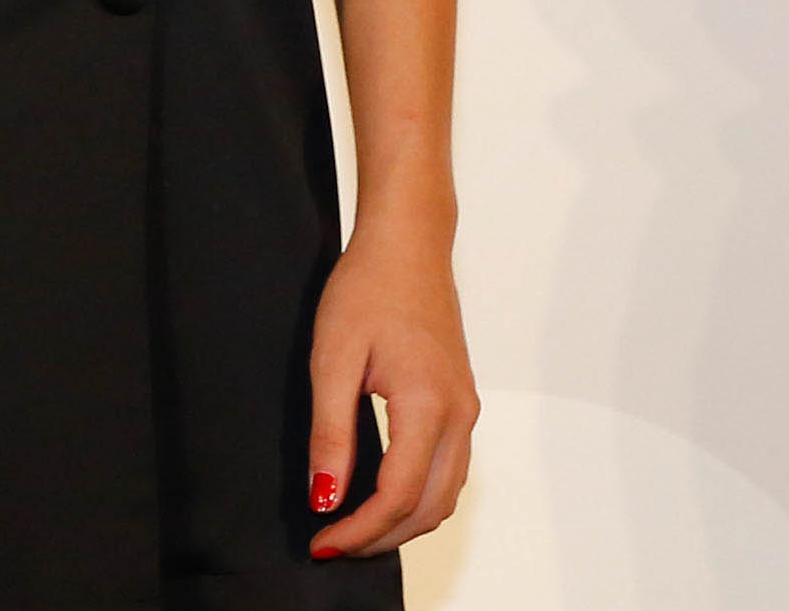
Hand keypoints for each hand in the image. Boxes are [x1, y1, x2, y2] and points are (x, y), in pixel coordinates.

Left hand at [305, 227, 475, 560]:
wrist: (409, 244)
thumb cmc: (369, 288)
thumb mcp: (333, 358)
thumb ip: (331, 433)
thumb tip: (325, 496)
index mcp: (428, 405)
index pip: (397, 495)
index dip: (358, 530)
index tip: (321, 542)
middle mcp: (459, 414)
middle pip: (430, 508)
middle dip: (381, 537)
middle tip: (334, 543)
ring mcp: (467, 409)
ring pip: (446, 494)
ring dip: (403, 521)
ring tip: (354, 526)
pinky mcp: (462, 403)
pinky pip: (450, 470)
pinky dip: (420, 497)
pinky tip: (383, 494)